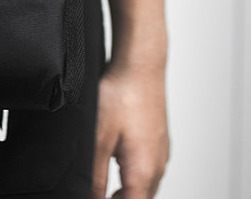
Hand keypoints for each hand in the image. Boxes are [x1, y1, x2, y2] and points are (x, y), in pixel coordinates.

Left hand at [91, 62, 169, 198]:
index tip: (95, 198)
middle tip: (97, 194)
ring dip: (127, 190)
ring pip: (145, 184)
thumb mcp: (99, 137)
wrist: (140, 66)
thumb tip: (91, 196)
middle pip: (140, 198)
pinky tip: (117, 159)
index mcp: (144, 172)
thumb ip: (96, 174)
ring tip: (104, 187)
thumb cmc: (122, 96)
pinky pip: (148, 166)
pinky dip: (133, 173)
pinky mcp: (158, 139)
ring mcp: (160, 152)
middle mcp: (157, 166)